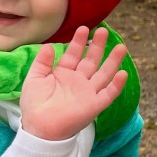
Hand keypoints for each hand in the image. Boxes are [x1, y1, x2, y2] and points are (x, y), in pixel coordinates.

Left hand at [21, 25, 127, 140]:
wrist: (39, 127)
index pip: (74, 55)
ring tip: (121, 47)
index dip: (78, 42)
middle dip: (97, 46)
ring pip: (103, 74)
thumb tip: (50, 45)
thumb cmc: (34, 105)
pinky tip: (122, 73)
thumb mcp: (35, 79)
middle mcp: (78, 82)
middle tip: (104, 31)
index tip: (84, 28)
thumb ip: (42, 62)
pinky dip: (116, 85)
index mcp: (63, 75)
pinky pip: (108, 94)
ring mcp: (87, 93)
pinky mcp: (94, 105)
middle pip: (91, 61)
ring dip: (112, 61)